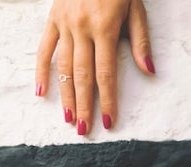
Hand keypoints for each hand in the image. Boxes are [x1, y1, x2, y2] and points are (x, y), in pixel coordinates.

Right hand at [35, 0, 155, 134]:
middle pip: (83, 75)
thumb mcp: (136, 9)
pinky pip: (44, 48)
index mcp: (104, 28)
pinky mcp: (52, 18)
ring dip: (66, 95)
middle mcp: (81, 28)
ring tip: (69, 119)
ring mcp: (64, 24)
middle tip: (85, 130)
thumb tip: (149, 71)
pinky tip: (41, 92)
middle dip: (84, 105)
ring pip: (63, 66)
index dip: (107, 99)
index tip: (108, 121)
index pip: (106, 73)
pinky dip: (41, 70)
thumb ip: (140, 41)